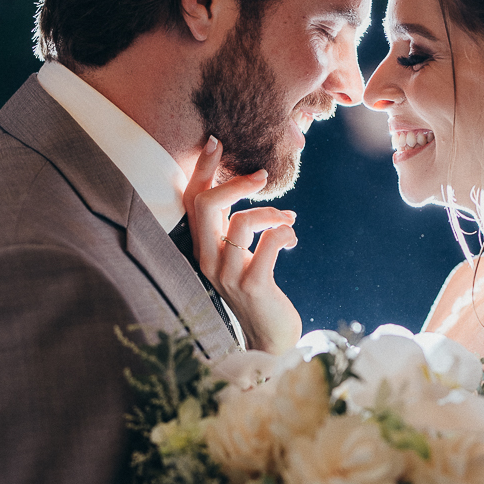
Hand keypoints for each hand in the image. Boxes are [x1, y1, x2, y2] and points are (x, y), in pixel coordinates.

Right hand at [184, 137, 302, 353]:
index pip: (192, 202)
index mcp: (203, 250)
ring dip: (269, 213)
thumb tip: (266, 196)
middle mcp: (208, 261)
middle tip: (262, 176)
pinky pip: (268, 244)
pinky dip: (284, 234)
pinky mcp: (253, 285)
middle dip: (235, 183)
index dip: (201, 170)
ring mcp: (228, 275)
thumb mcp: (244, 259)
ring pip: (240, 222)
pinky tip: (291, 239)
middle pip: (207, 206)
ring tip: (285, 222)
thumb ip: (243, 232)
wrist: (270, 341)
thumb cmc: (260, 295)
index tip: (216, 142)